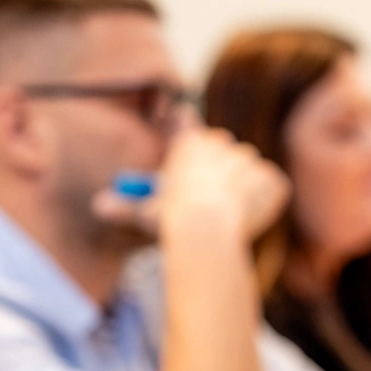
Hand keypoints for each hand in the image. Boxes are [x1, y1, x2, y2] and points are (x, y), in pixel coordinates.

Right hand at [90, 126, 288, 245]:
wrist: (207, 232)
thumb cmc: (170, 221)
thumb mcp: (142, 212)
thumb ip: (122, 207)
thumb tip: (97, 206)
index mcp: (191, 144)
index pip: (197, 139)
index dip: (197, 162)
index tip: (196, 179)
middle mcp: (223, 144)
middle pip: (226, 156)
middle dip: (221, 176)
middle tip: (211, 207)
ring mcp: (251, 160)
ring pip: (249, 174)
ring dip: (243, 191)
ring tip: (228, 219)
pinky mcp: (272, 180)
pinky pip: (271, 190)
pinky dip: (264, 204)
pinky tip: (248, 221)